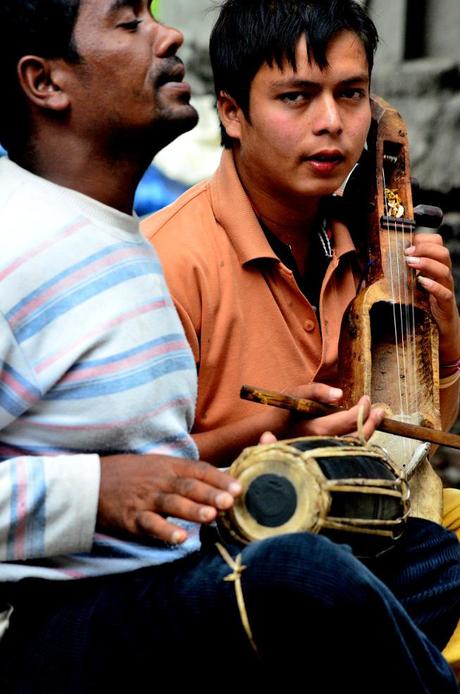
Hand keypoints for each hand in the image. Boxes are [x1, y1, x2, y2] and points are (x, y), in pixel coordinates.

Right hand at [98, 454, 241, 544]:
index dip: (219, 479)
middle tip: (231, 501)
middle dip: (211, 493)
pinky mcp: (132, 518)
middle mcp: (160, 480)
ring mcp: (146, 499)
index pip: (199, 470)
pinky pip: (151, 525)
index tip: (239, 488)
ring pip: (173, 504)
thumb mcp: (159, 465)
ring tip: (212, 516)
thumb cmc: (132, 474)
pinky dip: (165, 532)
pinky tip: (180, 539)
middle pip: (189, 486)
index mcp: (169, 466)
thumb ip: (186, 474)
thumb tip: (219, 484)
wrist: (90, 483)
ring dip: (193, 510)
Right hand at [259, 383, 384, 442]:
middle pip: (356, 438)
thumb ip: (316, 391)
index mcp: (317, 429)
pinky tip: (358, 431)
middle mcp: (322, 444)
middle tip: (380, 411)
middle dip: (371, 423)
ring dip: (366, 433)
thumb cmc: (277, 413)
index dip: (362, 410)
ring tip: (374, 420)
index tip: (367, 400)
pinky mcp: (320, 456)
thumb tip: (339, 394)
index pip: (348, 421)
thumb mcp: (294, 394)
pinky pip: (344, 451)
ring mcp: (321, 452)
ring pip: (352, 447)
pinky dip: (355, 441)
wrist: (261, 436)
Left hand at [405, 233, 459, 363]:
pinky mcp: (445, 307)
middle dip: (425, 248)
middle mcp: (442, 279)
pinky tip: (421, 283)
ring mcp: (446, 292)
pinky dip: (433, 286)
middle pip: (443, 254)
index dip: (425, 239)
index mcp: (434, 270)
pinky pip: (444, 293)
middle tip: (407, 252)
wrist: (440, 337)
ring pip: (445, 271)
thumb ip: (402, 275)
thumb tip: (378, 263)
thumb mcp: (411, 289)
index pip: (438, 245)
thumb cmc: (423, 311)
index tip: (408, 241)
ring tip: (411, 263)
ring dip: (427, 263)